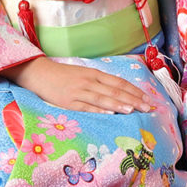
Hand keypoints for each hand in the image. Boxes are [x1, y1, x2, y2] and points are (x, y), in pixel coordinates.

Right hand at [1, 56, 153, 113]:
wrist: (39, 74)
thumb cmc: (64, 76)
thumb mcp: (84, 75)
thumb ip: (100, 83)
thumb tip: (119, 94)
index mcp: (95, 74)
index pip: (119, 82)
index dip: (134, 90)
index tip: (147, 98)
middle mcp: (89, 81)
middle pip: (115, 90)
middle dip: (133, 99)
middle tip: (147, 107)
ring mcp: (79, 92)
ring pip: (103, 98)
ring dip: (119, 104)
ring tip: (133, 110)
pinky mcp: (69, 102)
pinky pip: (87, 106)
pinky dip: (99, 109)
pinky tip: (110, 113)